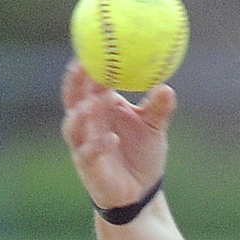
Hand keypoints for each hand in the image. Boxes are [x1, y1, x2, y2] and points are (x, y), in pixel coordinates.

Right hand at [61, 59, 175, 209]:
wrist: (141, 192)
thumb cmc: (143, 155)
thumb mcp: (154, 129)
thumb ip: (159, 109)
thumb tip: (166, 86)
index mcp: (101, 109)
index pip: (89, 83)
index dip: (89, 66)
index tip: (94, 47)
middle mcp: (88, 124)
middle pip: (73, 98)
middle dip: (75, 83)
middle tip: (82, 66)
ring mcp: (84, 145)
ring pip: (74, 125)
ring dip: (82, 113)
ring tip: (93, 102)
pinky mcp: (88, 167)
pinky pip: (88, 154)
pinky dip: (98, 145)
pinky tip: (112, 139)